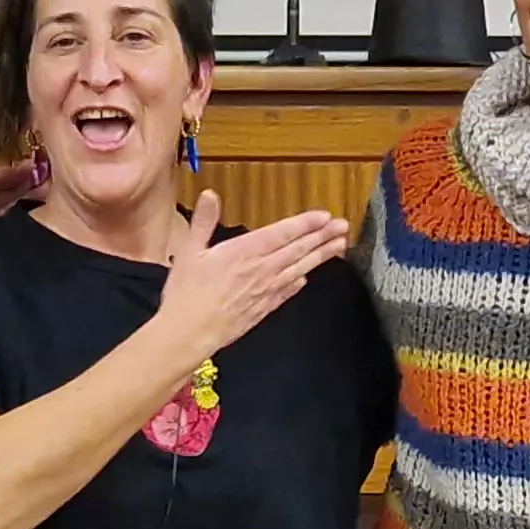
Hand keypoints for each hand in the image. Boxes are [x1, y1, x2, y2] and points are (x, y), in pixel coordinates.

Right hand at [153, 192, 350, 355]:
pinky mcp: (263, 309)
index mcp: (245, 251)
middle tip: (343, 227)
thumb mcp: (188, 251)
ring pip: (300, 269)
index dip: (306, 223)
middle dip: (323, 236)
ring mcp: (266, 290)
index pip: (283, 233)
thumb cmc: (186, 293)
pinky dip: (299, 282)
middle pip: (299, 249)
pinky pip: (287, 292)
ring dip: (321, 257)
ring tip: (340, 247)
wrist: (190, 332)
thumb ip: (203, 221)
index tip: (325, 216)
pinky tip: (306, 278)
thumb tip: (211, 195)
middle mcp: (261, 269)